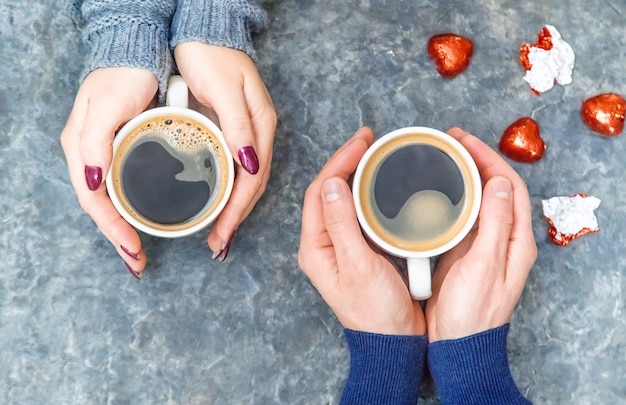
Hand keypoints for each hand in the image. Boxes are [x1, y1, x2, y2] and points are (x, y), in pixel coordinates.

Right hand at [60, 67, 157, 277]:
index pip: (94, 201)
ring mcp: (107, 154)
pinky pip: (124, 186)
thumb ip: (95, 143)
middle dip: (118, 237)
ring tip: (138, 251)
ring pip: (112, 200)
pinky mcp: (125, 149)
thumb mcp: (105, 107)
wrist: (138, 52)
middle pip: (102, 207)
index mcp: (82, 150)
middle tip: (137, 262)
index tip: (133, 250)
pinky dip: (132, 207)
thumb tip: (92, 182)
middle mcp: (91, 156)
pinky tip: (145, 217)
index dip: (112, 229)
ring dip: (123, 227)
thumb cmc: (122, 76)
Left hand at [174, 43, 276, 259]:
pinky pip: (235, 169)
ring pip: (245, 181)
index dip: (238, 210)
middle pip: (252, 186)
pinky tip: (218, 201)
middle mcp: (257, 134)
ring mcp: (247, 133)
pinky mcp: (233, 130)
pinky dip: (228, 191)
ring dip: (233, 209)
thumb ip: (238, 125)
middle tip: (219, 244)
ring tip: (219, 233)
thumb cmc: (211, 54)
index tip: (222, 234)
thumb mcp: (225, 88)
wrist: (205, 29)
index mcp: (260, 126)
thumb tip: (249, 165)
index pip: (253, 179)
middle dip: (237, 218)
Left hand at [299, 127, 425, 335]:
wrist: (392, 342)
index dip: (338, 162)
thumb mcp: (358, 265)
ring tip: (374, 154)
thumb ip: (343, 224)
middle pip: (328, 191)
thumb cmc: (375, 312)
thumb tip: (333, 184)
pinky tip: (382, 184)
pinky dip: (369, 194)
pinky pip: (359, 213)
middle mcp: (324, 244)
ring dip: (356, 175)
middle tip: (368, 140)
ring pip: (343, 200)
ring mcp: (341, 246)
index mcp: (316, 247)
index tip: (361, 142)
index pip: (319, 192)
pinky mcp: (359, 250)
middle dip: (346, 162)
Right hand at [425, 127, 536, 341]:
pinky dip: (449, 197)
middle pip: (494, 188)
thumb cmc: (473, 312)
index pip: (509, 186)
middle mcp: (501, 239)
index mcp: (514, 241)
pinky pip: (460, 216)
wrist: (457, 344)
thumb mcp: (485, 265)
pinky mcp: (462, 252)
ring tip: (442, 158)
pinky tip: (434, 191)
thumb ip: (494, 223)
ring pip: (477, 200)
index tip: (464, 141)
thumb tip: (499, 183)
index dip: (490, 159)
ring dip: (463, 176)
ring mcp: (481, 245)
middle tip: (450, 142)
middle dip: (476, 160)